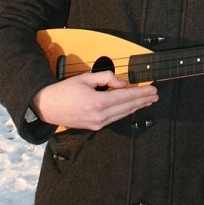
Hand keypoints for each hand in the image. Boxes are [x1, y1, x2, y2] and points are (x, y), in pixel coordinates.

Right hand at [32, 72, 158, 130]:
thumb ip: (106, 78)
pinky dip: (125, 111)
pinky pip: (115, 118)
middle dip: (143, 100)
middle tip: (155, 95)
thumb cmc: (65, 90)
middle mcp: (99, 115)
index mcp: (98, 102)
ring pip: (123, 114)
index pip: (126, 96)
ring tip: (148, 101)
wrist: (48, 107)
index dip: (141, 93)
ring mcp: (97, 123)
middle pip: (128, 107)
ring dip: (136, 107)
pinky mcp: (95, 126)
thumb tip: (122, 83)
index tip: (152, 89)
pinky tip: (132, 107)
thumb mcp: (86, 78)